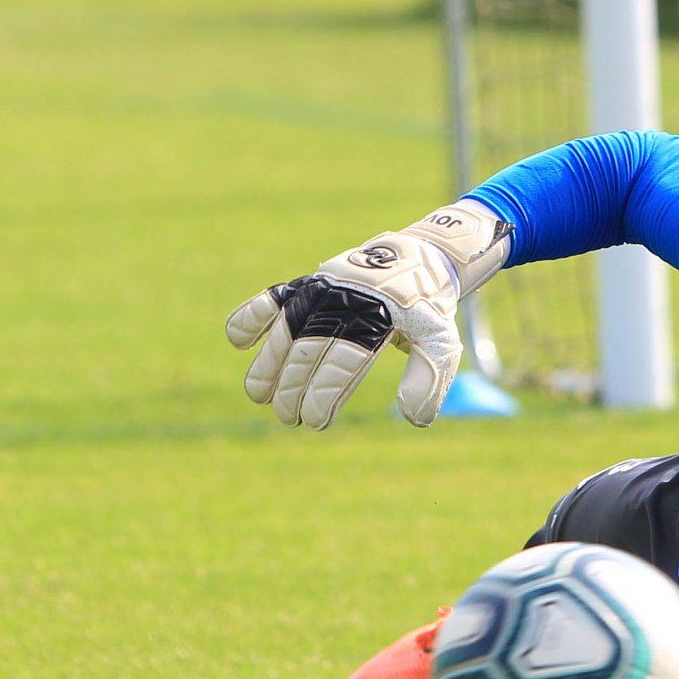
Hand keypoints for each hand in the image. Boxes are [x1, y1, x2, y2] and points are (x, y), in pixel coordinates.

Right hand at [225, 201, 511, 428]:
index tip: (315, 420)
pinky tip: (236, 341)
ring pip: (287, 328)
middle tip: (288, 417)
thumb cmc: (428, 310)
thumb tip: (413, 418)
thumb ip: (428, 380)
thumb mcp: (442, 343)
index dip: (324, 393)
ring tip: (257, 395)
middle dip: (293, 387)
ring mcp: (324, 288)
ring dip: (268, 363)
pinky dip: (252, 315)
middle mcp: (346, 299)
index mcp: (379, 315)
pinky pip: (275, 297)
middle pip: (310, 348)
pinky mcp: (310, 282)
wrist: (421, 257)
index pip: (343, 360)